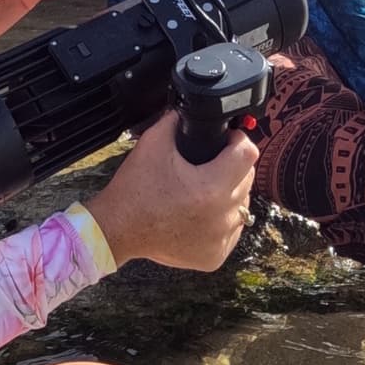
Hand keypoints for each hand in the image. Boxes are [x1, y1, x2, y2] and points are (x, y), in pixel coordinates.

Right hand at [88, 111, 258, 271]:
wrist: (117, 229)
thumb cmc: (135, 190)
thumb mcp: (153, 143)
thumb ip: (175, 120)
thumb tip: (188, 109)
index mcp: (211, 188)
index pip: (248, 153)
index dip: (237, 140)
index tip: (227, 140)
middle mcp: (222, 216)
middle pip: (246, 179)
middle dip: (231, 167)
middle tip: (208, 165)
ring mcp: (220, 239)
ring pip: (240, 206)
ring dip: (227, 195)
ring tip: (201, 191)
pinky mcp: (215, 256)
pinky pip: (230, 231)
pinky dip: (219, 221)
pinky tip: (199, 214)